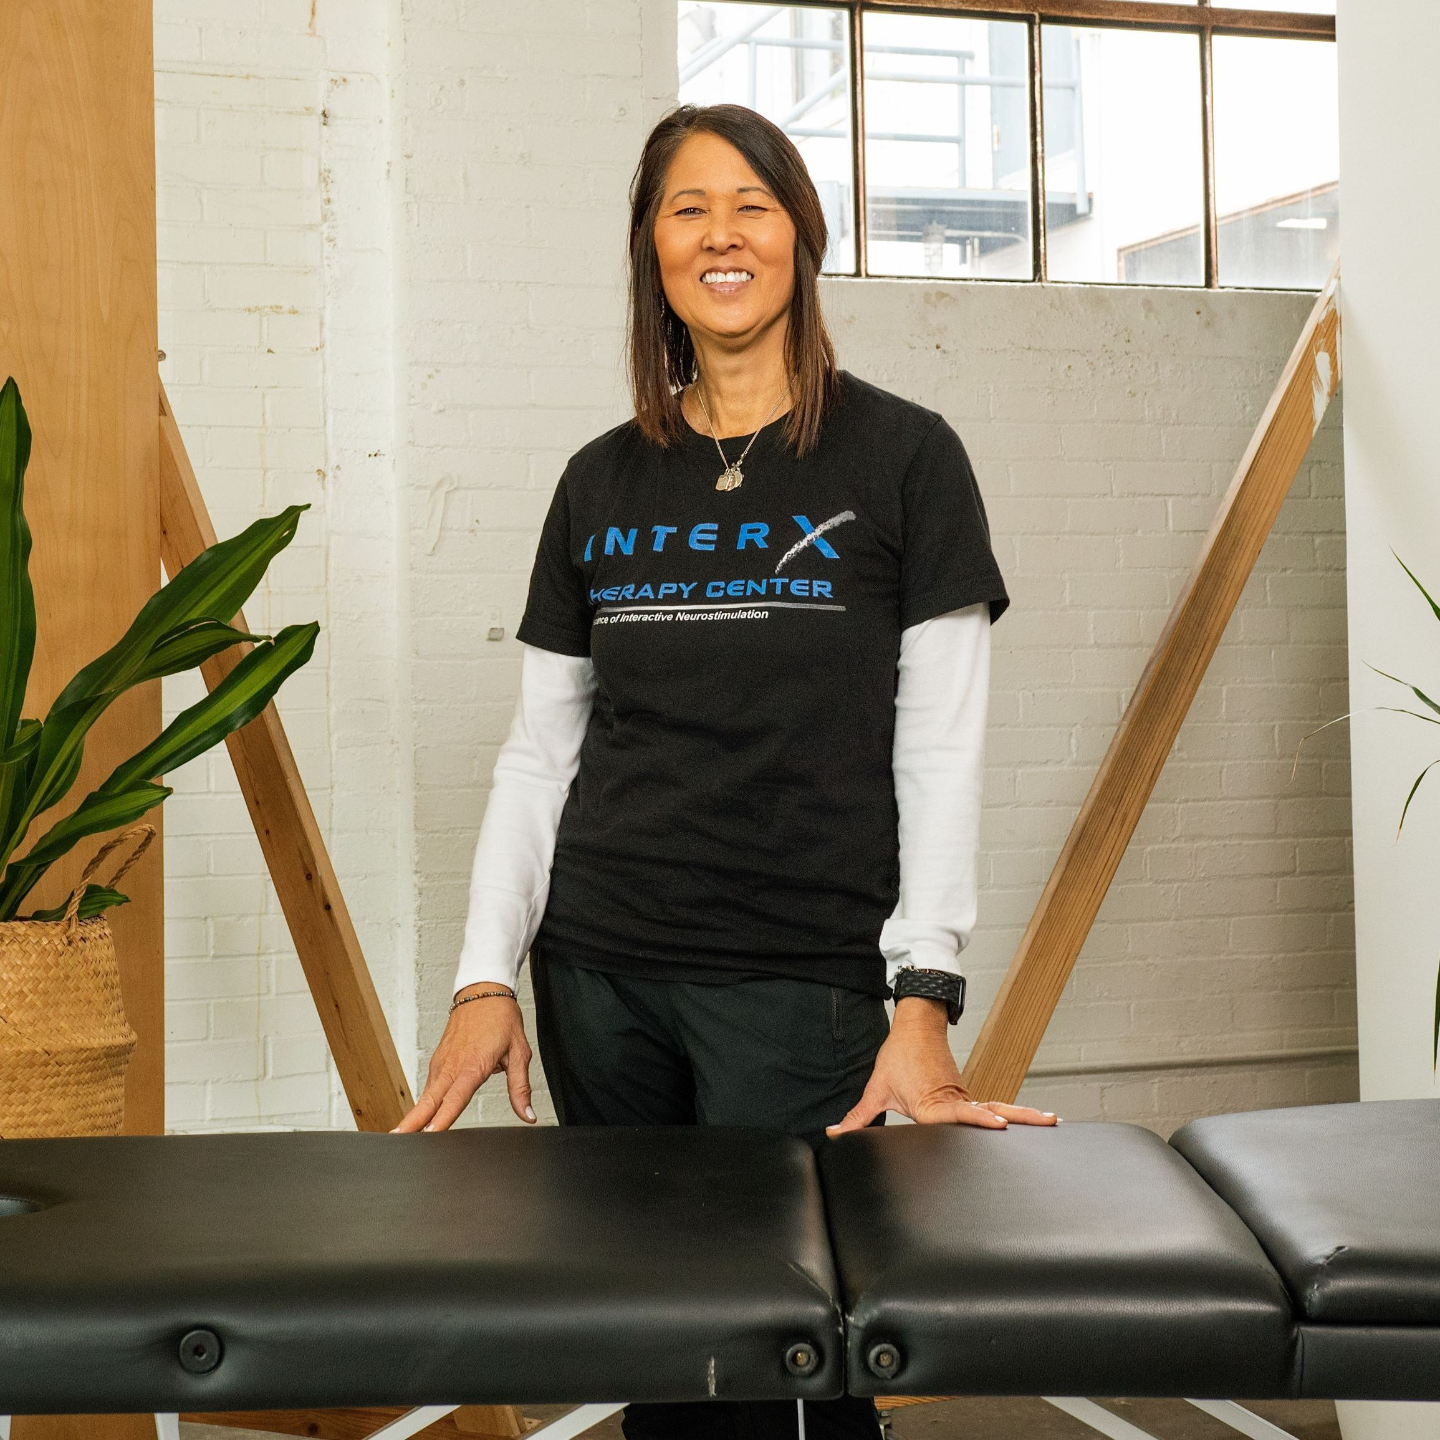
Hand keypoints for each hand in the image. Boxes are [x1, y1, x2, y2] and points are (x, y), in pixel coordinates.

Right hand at [392, 984, 535, 1132]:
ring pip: (425, 1096)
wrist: (483, 991)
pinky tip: (416, 1121)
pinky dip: (422, 1104)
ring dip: (413, 1116)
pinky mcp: (438, 1061)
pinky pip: (429, 1087)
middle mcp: (452, 1066)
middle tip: (396, 1141)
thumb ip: (520, 1087)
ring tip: (400, 1137)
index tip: (431, 1134)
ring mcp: (441, 1063)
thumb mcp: (520, 1052)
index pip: (455, 1098)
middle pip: (429, 1100)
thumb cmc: (501, 1019)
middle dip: (412, 1122)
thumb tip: (528, 1115)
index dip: (443, 1117)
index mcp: (473, 1065)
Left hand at [826, 997, 1057, 1135]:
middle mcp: (954, 1101)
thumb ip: (858, 1116)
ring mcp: (964, 1096)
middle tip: (1049, 1120)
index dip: (978, 1119)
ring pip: (997, 1106)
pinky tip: (1031, 1119)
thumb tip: (835, 1133)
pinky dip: (1012, 1111)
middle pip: (989, 1112)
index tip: (999, 1124)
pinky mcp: (966, 1094)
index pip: (958, 1115)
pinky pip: (991, 1105)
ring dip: (1023, 1112)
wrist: (914, 1026)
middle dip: (1018, 1117)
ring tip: (1052, 1119)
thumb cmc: (897, 1056)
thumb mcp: (877, 1088)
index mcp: (932, 1104)